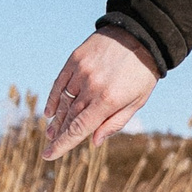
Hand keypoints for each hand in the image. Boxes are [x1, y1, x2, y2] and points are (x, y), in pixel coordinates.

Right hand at [42, 30, 157, 158]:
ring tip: (51, 131)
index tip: (48, 155)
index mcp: (108, 100)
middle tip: (51, 144)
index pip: (79, 128)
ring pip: (64, 101)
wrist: (141, 36)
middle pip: (70, 117)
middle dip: (60, 133)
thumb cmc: (142, 73)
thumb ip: (115, 122)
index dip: (63, 144)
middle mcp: (92, 87)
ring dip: (56, 118)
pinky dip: (54, 98)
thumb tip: (94, 141)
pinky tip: (50, 111)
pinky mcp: (76, 59)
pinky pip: (60, 83)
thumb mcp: (137, 101)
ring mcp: (82, 72)